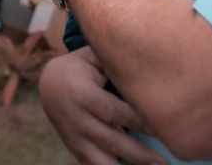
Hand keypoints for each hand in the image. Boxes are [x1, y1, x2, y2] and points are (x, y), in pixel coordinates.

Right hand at [39, 47, 167, 164]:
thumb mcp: (92, 57)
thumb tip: (147, 68)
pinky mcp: (76, 149)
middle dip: (139, 153)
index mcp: (82, 93)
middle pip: (112, 140)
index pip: (113, 111)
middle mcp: (77, 119)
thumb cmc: (79, 67)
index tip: (160, 128)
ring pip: (102, 160)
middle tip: (163, 161)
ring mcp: (75, 138)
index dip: (137, 121)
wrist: (48, 85)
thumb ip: (115, 63)